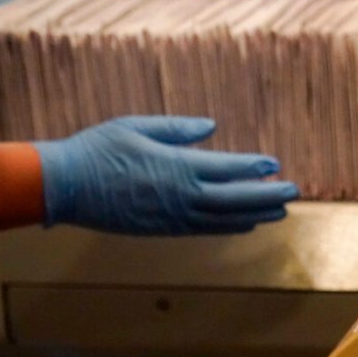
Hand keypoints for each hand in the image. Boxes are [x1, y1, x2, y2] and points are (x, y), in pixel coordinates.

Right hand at [34, 116, 296, 235]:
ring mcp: (173, 216)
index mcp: (177, 167)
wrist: (63, 187)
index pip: (226, 168)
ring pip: (224, 218)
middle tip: (294, 192)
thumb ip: (177, 128)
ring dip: (254, 214)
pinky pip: (204, 229)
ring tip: (280, 211)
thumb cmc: (98, 149)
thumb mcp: (137, 126)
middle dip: (266, 195)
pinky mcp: (163, 229)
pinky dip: (229, 227)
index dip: (253, 167)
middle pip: (234, 198)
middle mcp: (181, 195)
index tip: (274, 165)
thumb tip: (211, 126)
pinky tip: (246, 224)